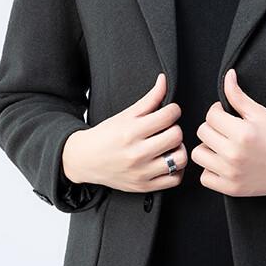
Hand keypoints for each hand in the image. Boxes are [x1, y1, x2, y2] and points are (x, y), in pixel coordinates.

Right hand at [62, 73, 187, 192]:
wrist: (85, 160)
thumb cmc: (106, 135)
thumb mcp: (126, 115)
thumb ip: (149, 99)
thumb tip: (164, 80)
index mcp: (131, 131)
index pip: (169, 116)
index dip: (173, 111)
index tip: (168, 113)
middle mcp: (137, 153)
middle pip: (176, 136)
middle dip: (174, 129)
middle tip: (166, 130)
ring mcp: (142, 172)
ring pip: (180, 159)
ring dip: (178, 150)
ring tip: (169, 146)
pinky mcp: (144, 186)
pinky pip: (175, 179)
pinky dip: (176, 170)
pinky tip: (167, 161)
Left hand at [191, 68, 265, 196]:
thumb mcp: (261, 113)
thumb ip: (238, 96)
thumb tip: (228, 76)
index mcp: (242, 133)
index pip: (211, 115)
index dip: (218, 112)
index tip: (228, 116)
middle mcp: (234, 154)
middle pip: (202, 133)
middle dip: (213, 128)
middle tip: (227, 131)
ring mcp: (231, 173)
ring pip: (198, 154)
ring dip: (208, 148)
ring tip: (222, 146)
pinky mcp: (231, 188)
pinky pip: (204, 177)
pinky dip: (211, 170)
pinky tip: (223, 164)